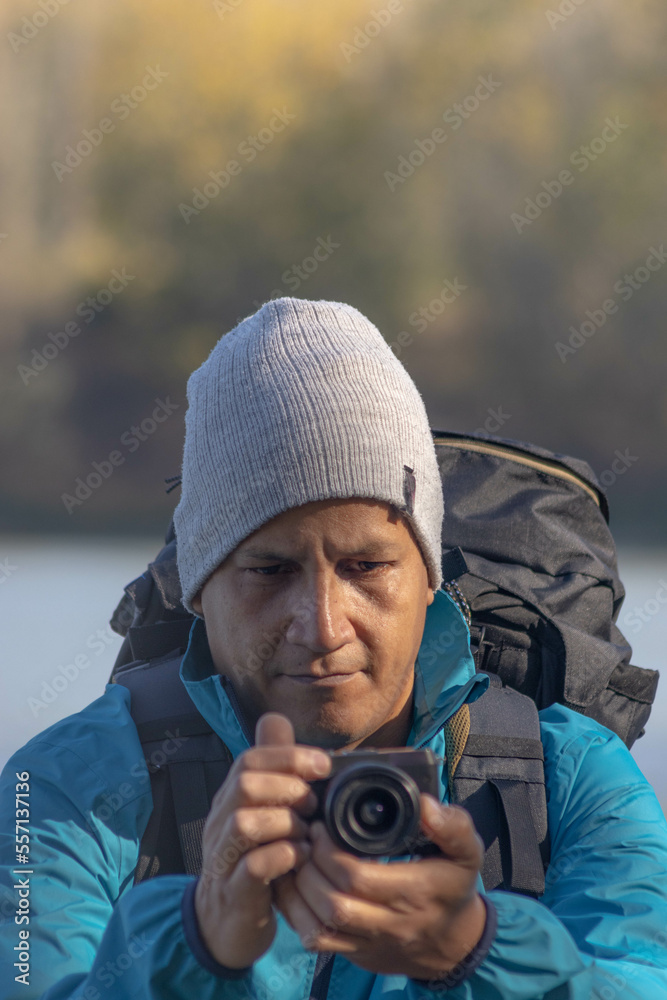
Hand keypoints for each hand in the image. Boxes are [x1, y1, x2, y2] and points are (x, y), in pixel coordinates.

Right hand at [194, 712, 331, 968]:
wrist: (224, 922)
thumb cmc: (252, 859)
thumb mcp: (261, 809)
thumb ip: (270, 767)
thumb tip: (276, 720)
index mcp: (230, 799)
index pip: (250, 759)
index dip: (289, 755)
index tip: (324, 764)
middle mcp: (221, 823)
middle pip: (245, 784)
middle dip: (289, 787)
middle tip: (313, 804)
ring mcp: (224, 857)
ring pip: (246, 823)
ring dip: (287, 823)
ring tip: (307, 833)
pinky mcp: (235, 891)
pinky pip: (254, 867)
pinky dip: (284, 857)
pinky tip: (300, 858)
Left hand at [273, 795, 485, 979]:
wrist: (454, 944)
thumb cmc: (454, 888)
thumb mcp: (467, 852)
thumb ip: (452, 826)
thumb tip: (426, 804)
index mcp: (414, 892)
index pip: (357, 877)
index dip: (329, 851)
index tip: (321, 826)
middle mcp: (389, 923)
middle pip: (333, 903)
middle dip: (310, 867)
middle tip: (306, 839)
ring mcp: (369, 943)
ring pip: (319, 927)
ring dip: (299, 891)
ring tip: (298, 859)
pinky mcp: (355, 953)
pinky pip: (317, 941)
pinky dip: (297, 913)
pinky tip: (295, 886)